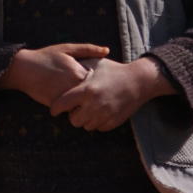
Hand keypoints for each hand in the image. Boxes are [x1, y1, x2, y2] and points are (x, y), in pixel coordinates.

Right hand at [0, 43, 108, 106]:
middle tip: (95, 93)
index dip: (100, 82)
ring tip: (84, 99)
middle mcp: (73, 85)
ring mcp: (65, 96)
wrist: (23, 68)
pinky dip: (72, 108)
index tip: (100, 81)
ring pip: (82, 104)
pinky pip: (69, 110)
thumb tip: (107, 50)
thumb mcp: (66, 48)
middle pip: (92, 95)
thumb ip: (88, 49)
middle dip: (94, 95)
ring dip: (84, 103)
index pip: (99, 81)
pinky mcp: (56, 104)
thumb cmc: (46, 56)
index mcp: (79, 71)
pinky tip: (71, 102)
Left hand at [49, 57, 175, 130]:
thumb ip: (78, 67)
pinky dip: (97, 122)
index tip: (53, 110)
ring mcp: (105, 114)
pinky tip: (99, 112)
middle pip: (74, 120)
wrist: (138, 81)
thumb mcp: (95, 64)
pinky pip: (99, 128)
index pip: (63, 104)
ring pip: (86, 126)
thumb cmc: (113, 70)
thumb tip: (61, 67)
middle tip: (75, 109)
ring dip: (85, 119)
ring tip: (88, 109)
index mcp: (86, 90)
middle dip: (72, 115)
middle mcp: (94, 104)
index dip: (55, 108)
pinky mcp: (114, 121)